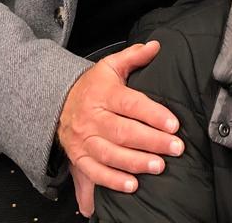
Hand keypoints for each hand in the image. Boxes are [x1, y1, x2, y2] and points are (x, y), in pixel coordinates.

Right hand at [57, 41, 182, 215]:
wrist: (56, 104)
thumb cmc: (91, 86)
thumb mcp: (109, 66)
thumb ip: (134, 56)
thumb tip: (156, 46)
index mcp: (104, 95)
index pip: (131, 104)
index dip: (153, 114)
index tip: (174, 124)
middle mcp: (93, 119)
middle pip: (123, 132)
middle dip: (151, 141)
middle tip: (175, 148)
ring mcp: (84, 140)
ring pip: (110, 154)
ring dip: (135, 163)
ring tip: (159, 166)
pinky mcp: (79, 158)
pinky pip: (94, 172)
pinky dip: (112, 181)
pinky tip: (132, 185)